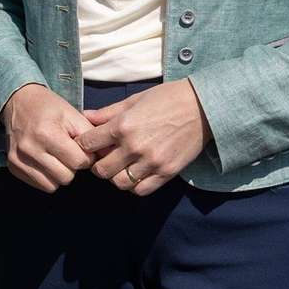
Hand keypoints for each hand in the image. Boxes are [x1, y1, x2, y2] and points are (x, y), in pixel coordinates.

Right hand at [1, 82, 94, 191]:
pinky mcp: (12, 166)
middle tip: (69, 153)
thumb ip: (90, 136)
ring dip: (60, 174)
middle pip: (66, 177)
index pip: (78, 162)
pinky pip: (40, 185)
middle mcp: (29, 148)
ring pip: (53, 185)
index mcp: (47, 133)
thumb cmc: (50, 108)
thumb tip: (104, 157)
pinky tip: (46, 161)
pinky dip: (47, 177)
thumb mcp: (73, 115)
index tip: (82, 149)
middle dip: (73, 167)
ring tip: (57, 157)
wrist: (19, 101)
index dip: (86, 157)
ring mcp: (18, 159)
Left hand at [76, 79, 210, 194]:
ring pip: (119, 183)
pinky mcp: (166, 172)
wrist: (203, 107)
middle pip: (101, 170)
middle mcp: (134, 146)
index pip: (88, 144)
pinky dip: (134, 185)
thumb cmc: (168, 98)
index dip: (85, 145)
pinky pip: (141, 190)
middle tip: (104, 158)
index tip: (89, 144)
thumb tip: (85, 117)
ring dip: (115, 177)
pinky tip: (137, 173)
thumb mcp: (135, 99)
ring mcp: (151, 162)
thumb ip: (108, 112)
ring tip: (121, 167)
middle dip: (97, 164)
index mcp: (123, 125)